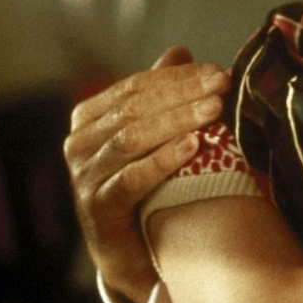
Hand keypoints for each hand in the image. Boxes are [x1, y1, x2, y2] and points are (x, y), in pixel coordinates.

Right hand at [63, 46, 227, 302]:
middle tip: (222, 85)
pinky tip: (192, 147)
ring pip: (132, 139)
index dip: (180, 77)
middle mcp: (80, 142)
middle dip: (182, 93)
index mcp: (91, 117)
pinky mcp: (96, 209)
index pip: (137, 86)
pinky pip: (129, 179)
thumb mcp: (155, 133)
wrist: (135, 250)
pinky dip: (162, 161)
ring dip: (177, 121)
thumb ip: (162, 92)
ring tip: (214, 111)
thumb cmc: (148, 183)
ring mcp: (84, 176)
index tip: (220, 72)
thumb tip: (179, 51)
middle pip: (135, 108)